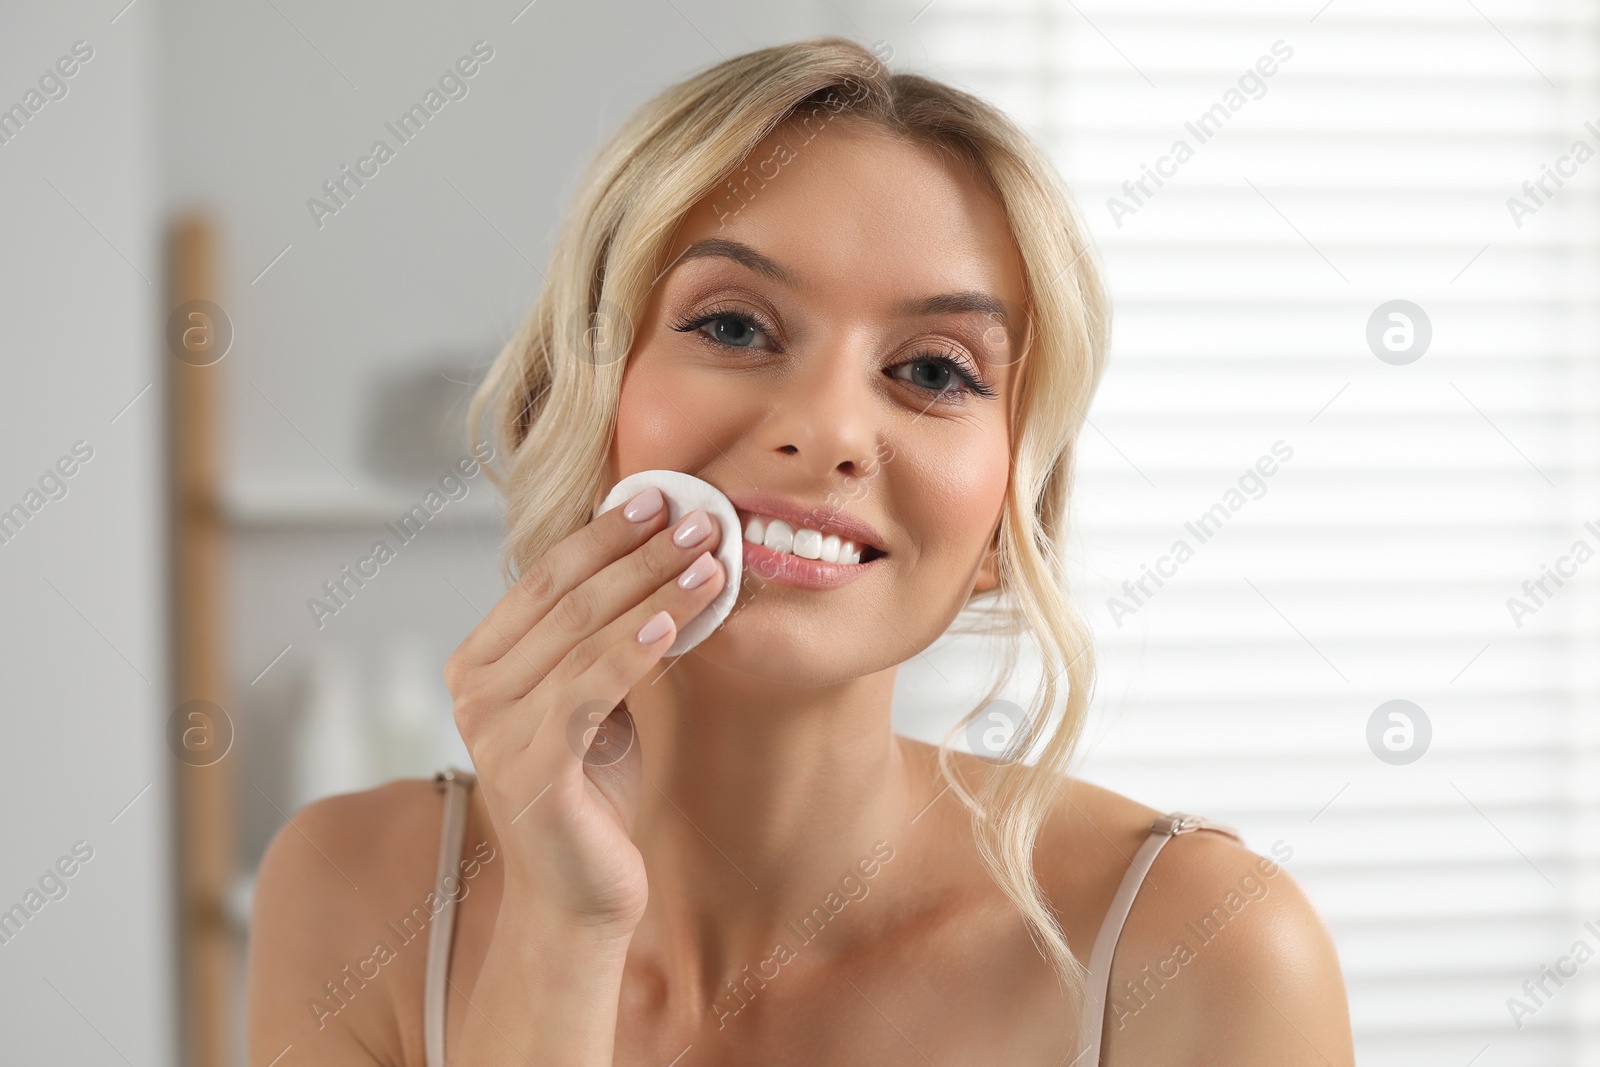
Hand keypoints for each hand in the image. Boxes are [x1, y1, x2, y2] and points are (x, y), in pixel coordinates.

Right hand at [444, 486, 727, 938]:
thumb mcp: (598, 697)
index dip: (604, 533)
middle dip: (640, 551)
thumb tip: (664, 554)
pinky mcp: (530, 769)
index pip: (544, 576)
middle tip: (701, 518)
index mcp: (478, 662)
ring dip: (654, 590)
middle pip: (567, 597)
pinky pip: (590, 689)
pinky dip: (635, 649)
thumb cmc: (594, 790)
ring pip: (583, 635)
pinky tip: (675, 620)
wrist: (581, 894)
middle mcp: (472, 690)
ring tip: (710, 560)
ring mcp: (493, 730)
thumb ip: (606, 636)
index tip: (662, 498)